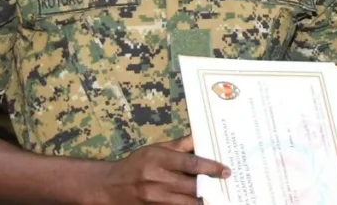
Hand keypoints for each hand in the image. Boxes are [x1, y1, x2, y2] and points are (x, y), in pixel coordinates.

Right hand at [95, 135, 228, 204]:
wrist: (111, 186)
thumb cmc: (136, 164)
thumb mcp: (155, 149)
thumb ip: (180, 145)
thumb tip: (202, 137)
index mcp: (158, 159)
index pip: (191, 164)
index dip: (211, 168)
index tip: (225, 171)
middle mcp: (156, 179)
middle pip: (191, 186)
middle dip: (210, 186)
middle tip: (224, 185)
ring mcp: (154, 199)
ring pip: (187, 203)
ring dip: (201, 200)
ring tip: (213, 195)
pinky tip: (198, 201)